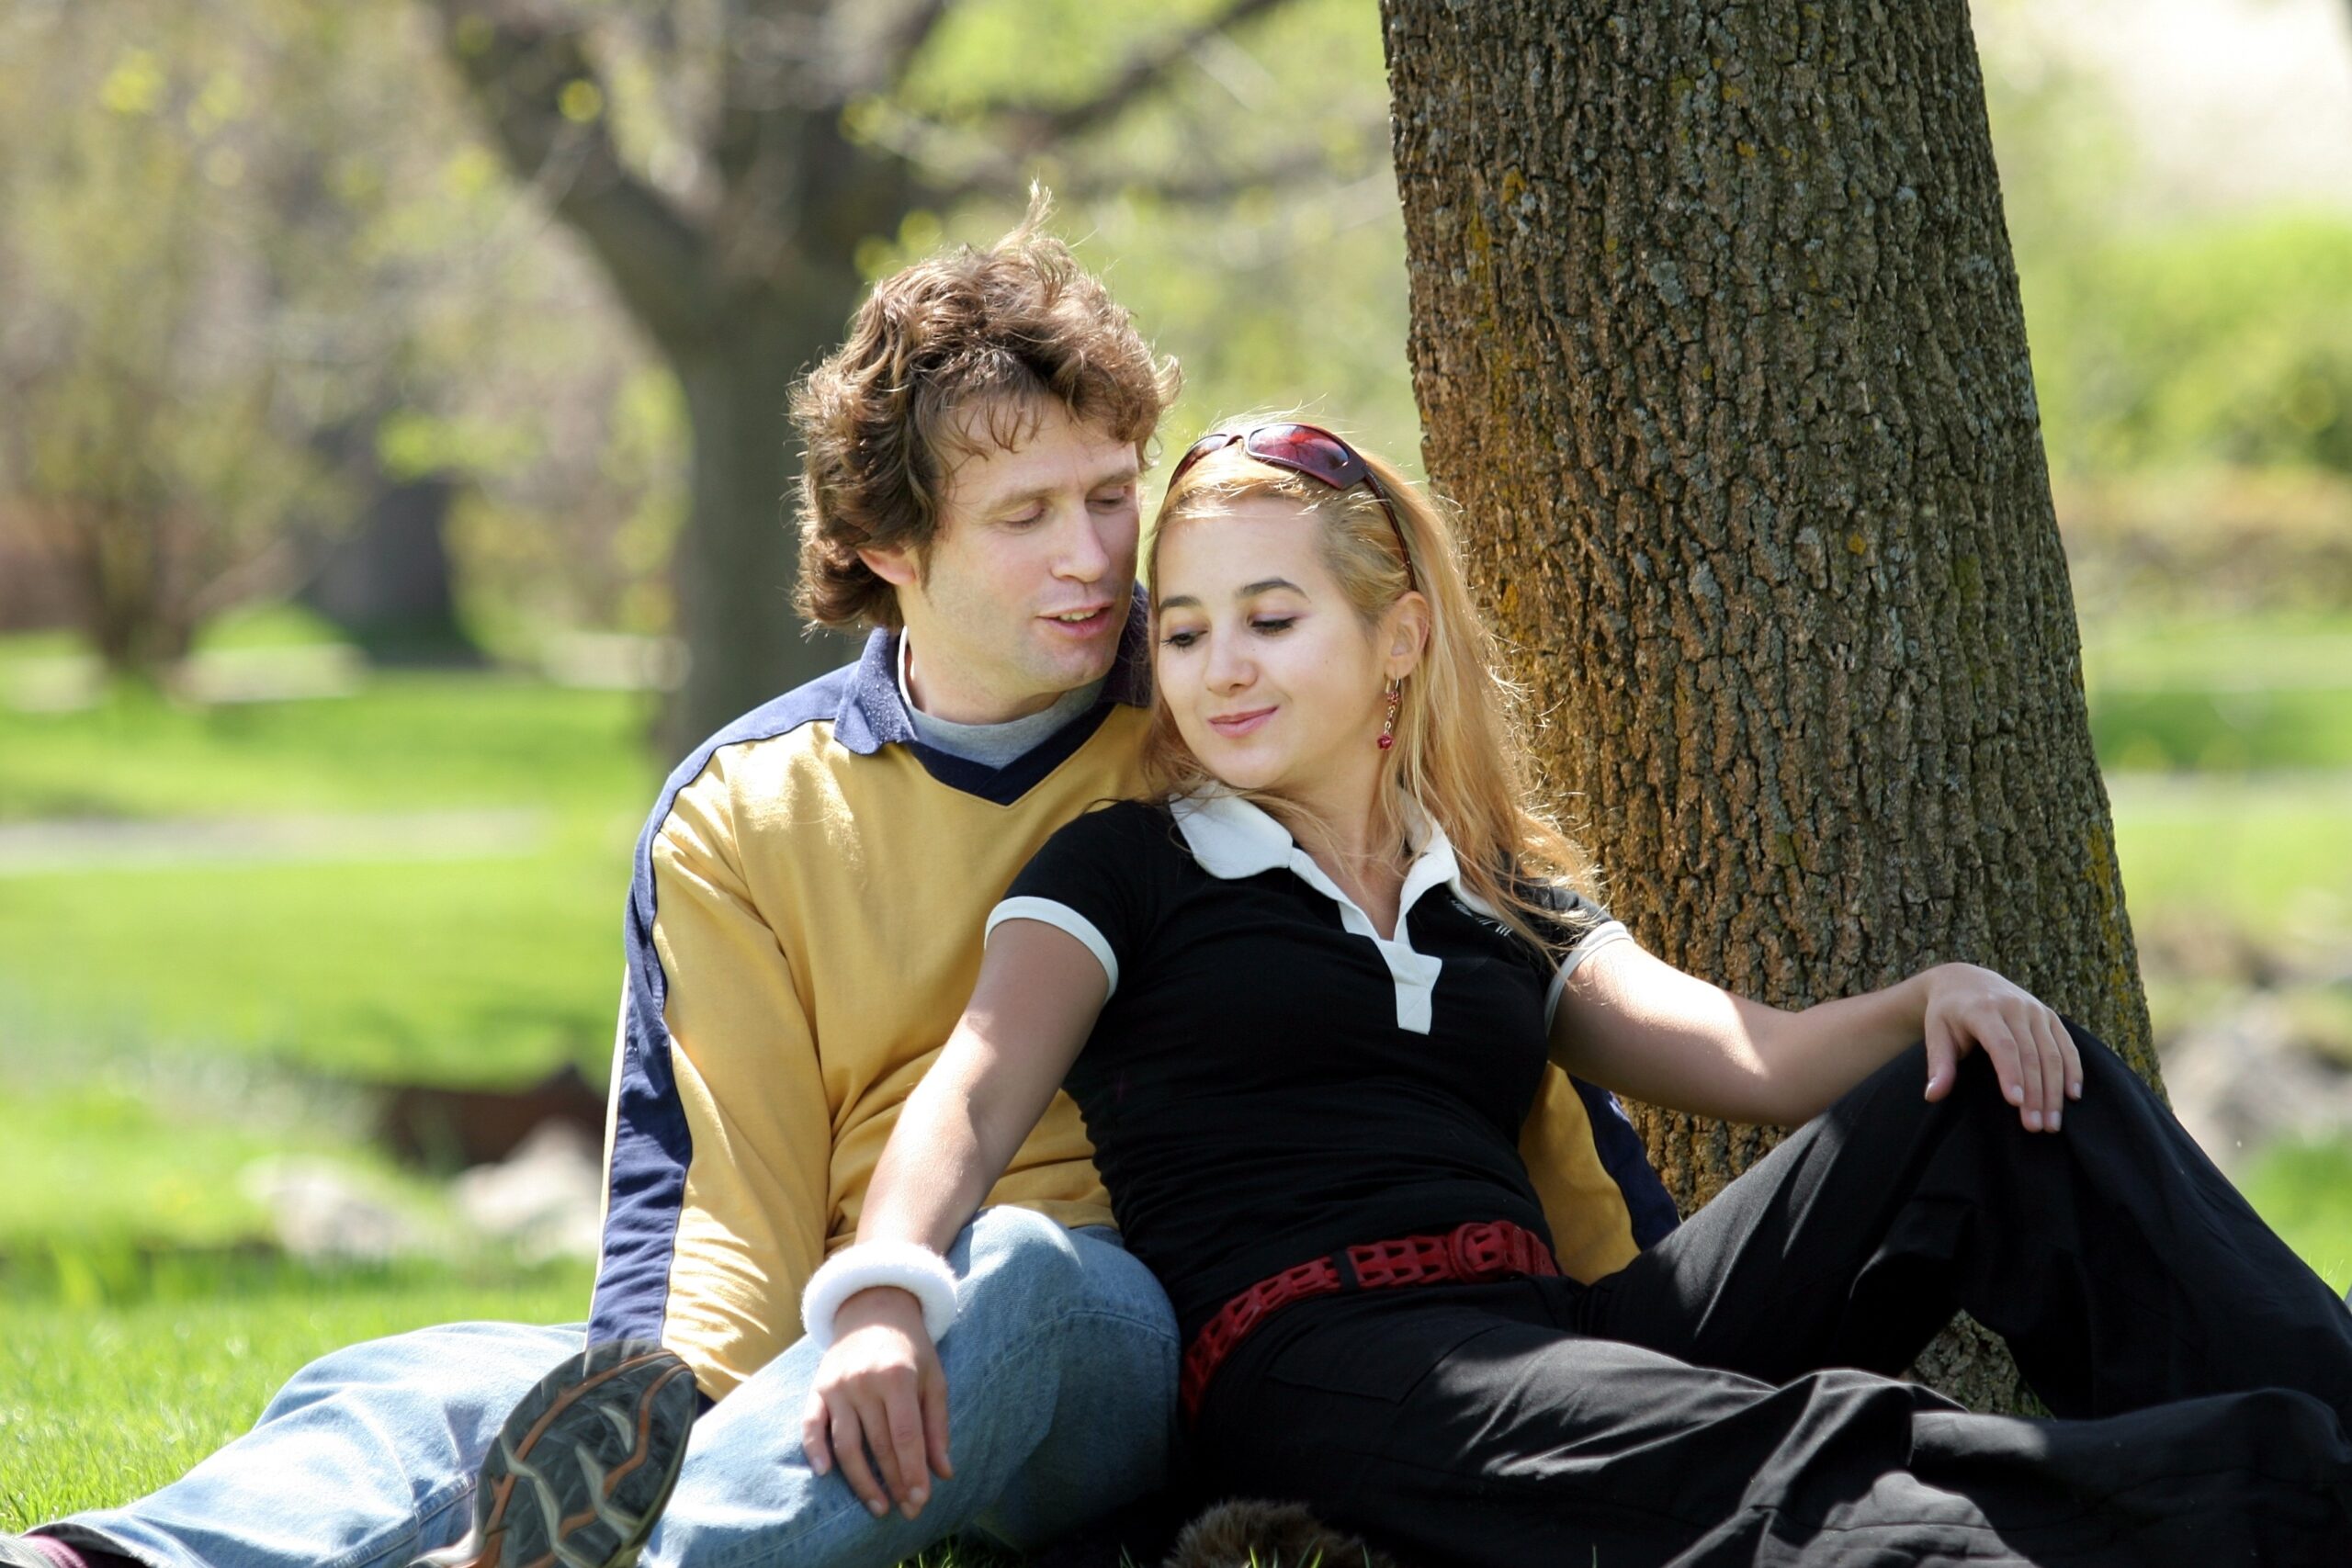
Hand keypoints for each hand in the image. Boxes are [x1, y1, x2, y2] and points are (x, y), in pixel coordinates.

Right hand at [802, 1286, 952, 1519]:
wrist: (873, 1308)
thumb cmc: (910, 1347)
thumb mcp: (934, 1377)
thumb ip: (937, 1424)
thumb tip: (943, 1471)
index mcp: (897, 1375)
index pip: (905, 1434)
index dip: (912, 1470)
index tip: (921, 1499)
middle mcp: (863, 1381)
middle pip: (877, 1443)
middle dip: (893, 1481)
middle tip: (906, 1510)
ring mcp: (836, 1385)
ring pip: (845, 1443)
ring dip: (861, 1479)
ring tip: (878, 1505)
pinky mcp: (816, 1388)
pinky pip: (811, 1424)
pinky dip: (815, 1450)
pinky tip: (826, 1474)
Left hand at [1919, 963, 2081, 1131]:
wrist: (1965, 980)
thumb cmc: (1947, 1014)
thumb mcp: (1936, 1034)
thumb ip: (1938, 1065)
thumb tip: (1933, 1096)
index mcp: (1983, 1009)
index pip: (2002, 1045)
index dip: (2011, 1074)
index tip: (2016, 1103)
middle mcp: (2013, 1006)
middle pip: (2031, 1055)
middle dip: (2036, 1093)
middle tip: (2036, 1127)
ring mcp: (2035, 1010)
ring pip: (2052, 1054)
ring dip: (2055, 1090)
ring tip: (2052, 1124)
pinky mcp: (2049, 1015)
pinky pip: (2066, 1045)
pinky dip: (2072, 1070)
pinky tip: (2072, 1096)